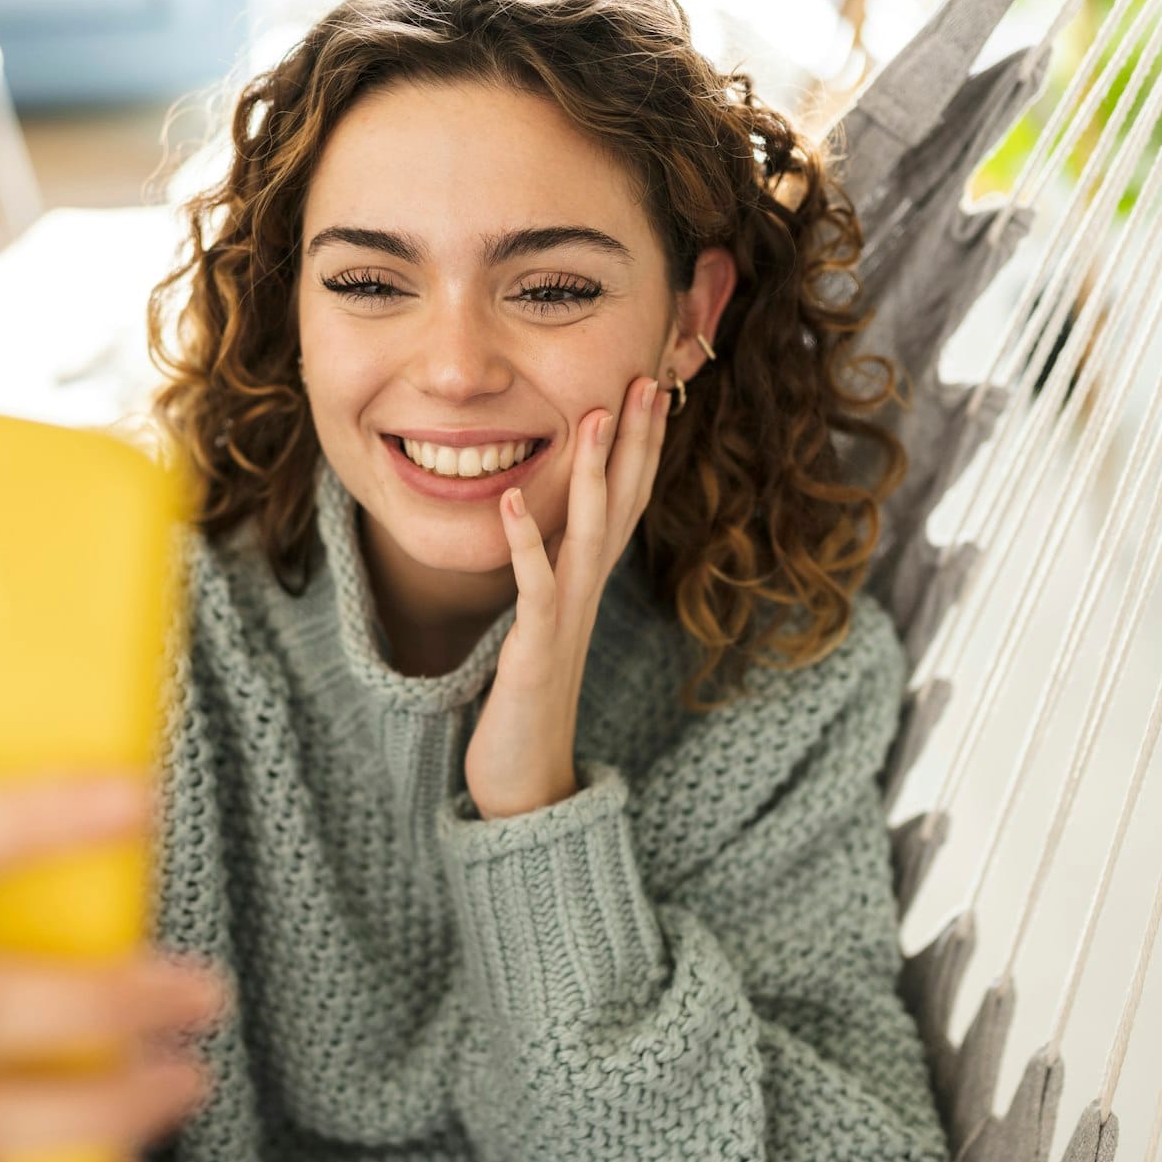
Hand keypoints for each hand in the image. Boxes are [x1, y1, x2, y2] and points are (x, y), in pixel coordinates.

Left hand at [464, 374, 667, 818]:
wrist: (526, 782)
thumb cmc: (526, 705)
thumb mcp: (543, 626)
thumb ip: (550, 577)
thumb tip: (546, 530)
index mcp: (589, 586)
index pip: (627, 502)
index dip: (640, 445)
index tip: (650, 386)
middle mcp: (588, 595)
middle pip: (624, 506)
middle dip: (634, 442)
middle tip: (647, 379)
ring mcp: (565, 622)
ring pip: (590, 536)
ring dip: (593, 475)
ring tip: (589, 415)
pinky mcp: (534, 650)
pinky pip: (534, 588)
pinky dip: (524, 544)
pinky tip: (511, 502)